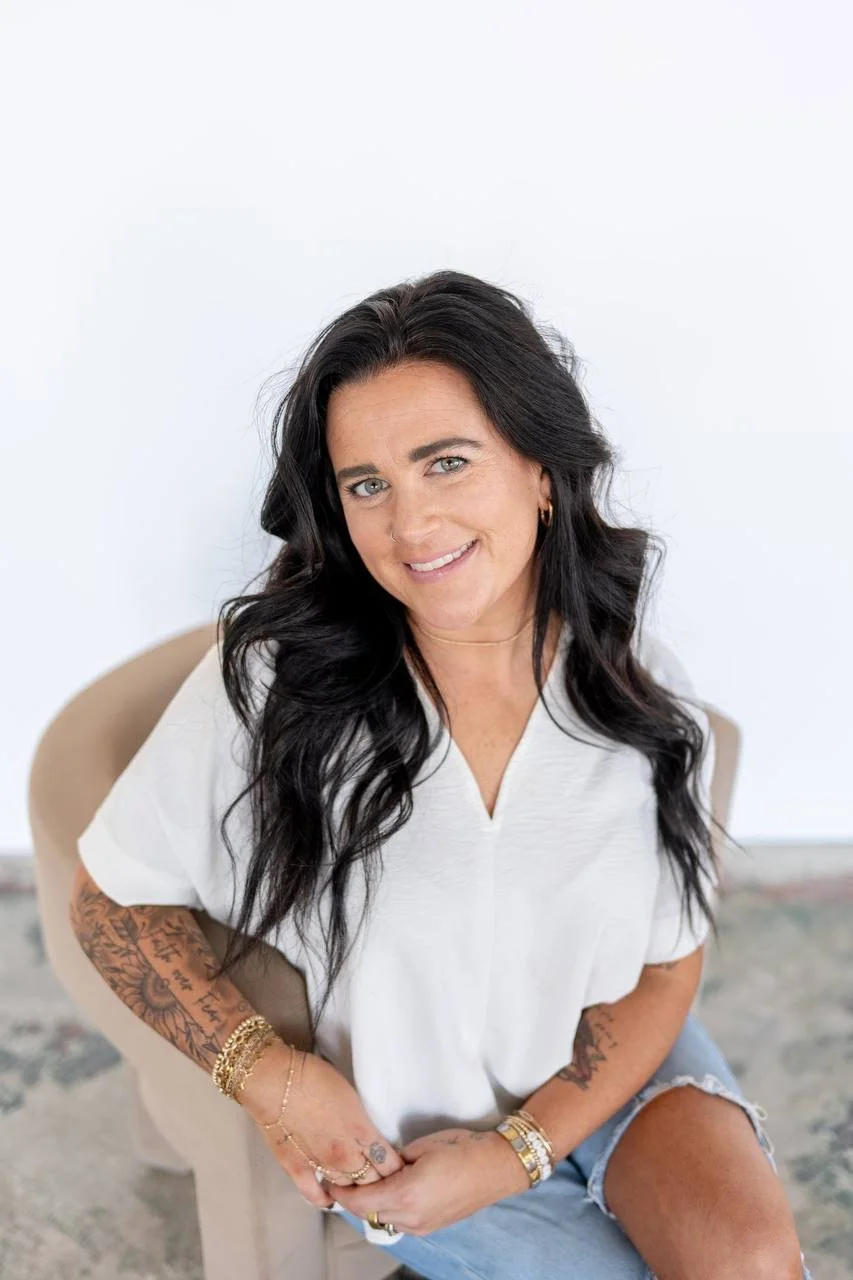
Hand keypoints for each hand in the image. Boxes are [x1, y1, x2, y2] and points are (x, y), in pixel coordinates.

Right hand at [239, 1040, 404, 1207]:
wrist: (275, 1080)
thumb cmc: (314, 1076)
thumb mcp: (351, 1094)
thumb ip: (362, 1121)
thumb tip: (368, 1134)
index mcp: (361, 1132)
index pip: (390, 1165)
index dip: (397, 1171)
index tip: (400, 1170)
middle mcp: (344, 1155)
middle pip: (372, 1182)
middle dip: (380, 1183)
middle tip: (383, 1181)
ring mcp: (320, 1165)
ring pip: (346, 1191)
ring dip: (354, 1190)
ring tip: (360, 1188)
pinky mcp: (296, 1170)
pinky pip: (315, 1195)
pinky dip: (325, 1199)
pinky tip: (330, 1197)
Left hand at [322, 1127, 530, 1235]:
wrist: (496, 1167)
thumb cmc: (461, 1149)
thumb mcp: (421, 1147)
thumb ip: (394, 1160)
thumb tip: (378, 1164)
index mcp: (406, 1195)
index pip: (361, 1201)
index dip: (341, 1192)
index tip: (329, 1179)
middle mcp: (411, 1218)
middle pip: (368, 1213)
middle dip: (352, 1198)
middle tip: (341, 1178)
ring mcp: (422, 1226)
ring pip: (383, 1219)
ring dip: (369, 1205)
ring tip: (363, 1183)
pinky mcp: (431, 1227)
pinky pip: (399, 1221)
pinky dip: (387, 1208)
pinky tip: (387, 1191)